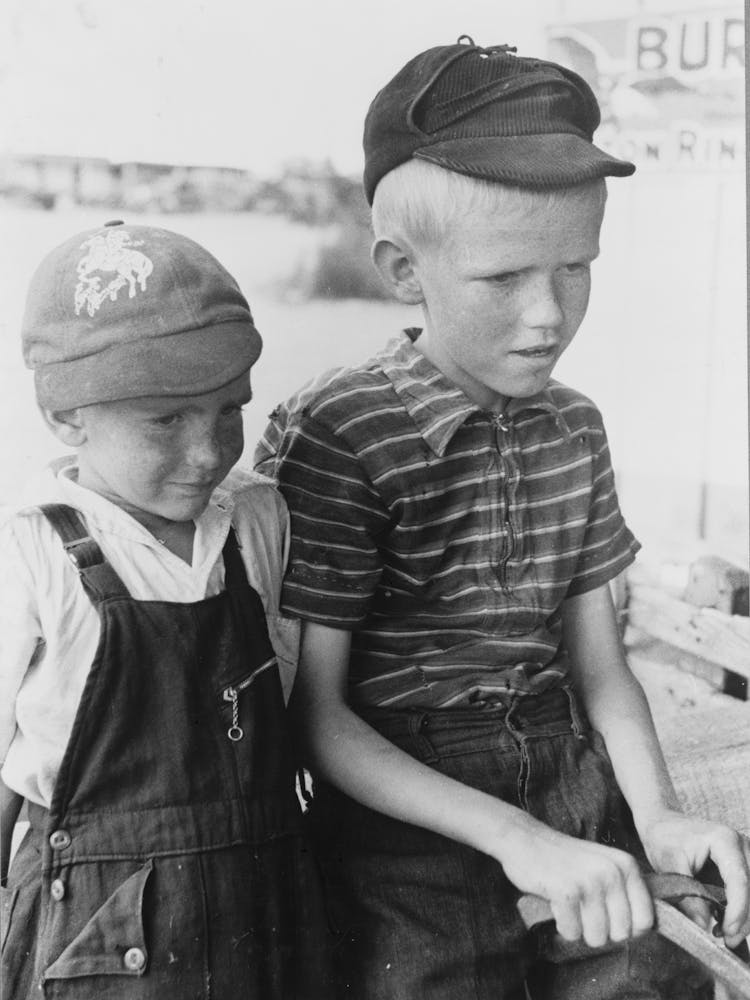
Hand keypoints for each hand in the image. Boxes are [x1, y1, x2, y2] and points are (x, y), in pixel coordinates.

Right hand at [500, 817, 653, 948]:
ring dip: (579, 928)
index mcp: (626, 865)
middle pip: (620, 934)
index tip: (607, 917)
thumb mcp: (603, 866)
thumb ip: (625, 891)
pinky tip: (555, 903)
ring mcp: (589, 881)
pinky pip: (572, 932)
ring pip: (597, 938)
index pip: (645, 921)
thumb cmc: (564, 859)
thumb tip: (645, 931)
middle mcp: (612, 872)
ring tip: (568, 905)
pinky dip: (561, 925)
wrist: (523, 838)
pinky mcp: (565, 891)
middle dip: (599, 930)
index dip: (626, 928)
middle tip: (582, 908)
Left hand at [639, 810, 749, 948]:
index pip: (740, 880)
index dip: (738, 909)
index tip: (728, 932)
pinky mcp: (743, 867)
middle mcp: (742, 846)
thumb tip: (703, 926)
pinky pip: (749, 892)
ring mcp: (746, 856)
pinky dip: (741, 910)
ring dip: (745, 917)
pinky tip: (724, 923)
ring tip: (723, 934)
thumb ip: (686, 894)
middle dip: (744, 918)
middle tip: (727, 940)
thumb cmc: (664, 838)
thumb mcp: (669, 863)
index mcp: (725, 840)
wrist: (663, 823)